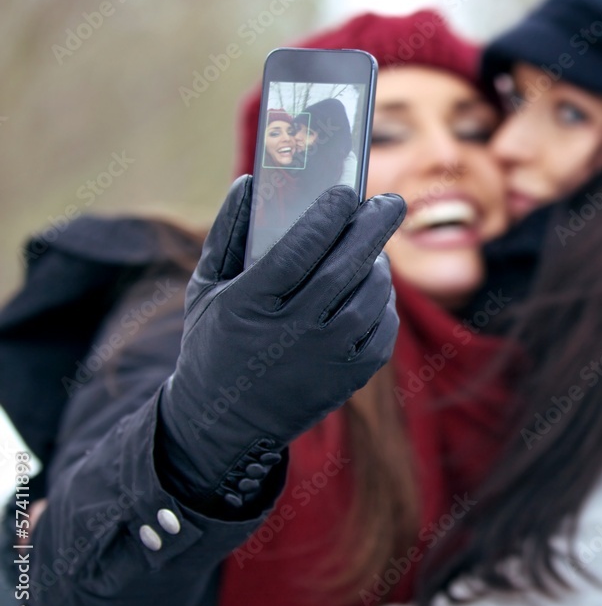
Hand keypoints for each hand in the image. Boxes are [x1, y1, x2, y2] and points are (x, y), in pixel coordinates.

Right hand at [156, 176, 404, 510]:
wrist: (224, 423)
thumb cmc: (215, 342)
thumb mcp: (206, 288)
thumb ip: (227, 234)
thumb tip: (249, 182)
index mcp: (248, 306)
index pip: (297, 251)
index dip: (325, 217)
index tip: (344, 192)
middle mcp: (289, 334)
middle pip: (343, 271)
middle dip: (372, 229)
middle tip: (390, 204)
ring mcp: (322, 360)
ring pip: (368, 299)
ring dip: (380, 266)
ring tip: (375, 249)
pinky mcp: (347, 380)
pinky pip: (381, 332)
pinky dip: (384, 305)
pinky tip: (374, 288)